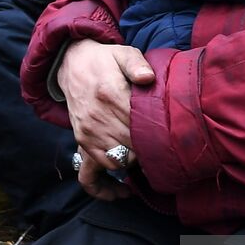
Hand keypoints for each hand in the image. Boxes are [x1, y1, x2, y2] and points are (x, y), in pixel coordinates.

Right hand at [57, 39, 154, 199]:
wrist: (72, 64)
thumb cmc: (105, 60)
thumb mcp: (123, 53)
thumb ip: (137, 64)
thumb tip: (148, 78)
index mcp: (110, 94)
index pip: (139, 126)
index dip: (157, 138)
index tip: (172, 142)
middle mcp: (97, 118)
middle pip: (131, 148)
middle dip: (150, 154)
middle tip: (168, 155)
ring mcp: (87, 133)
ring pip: (116, 163)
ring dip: (134, 165)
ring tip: (150, 163)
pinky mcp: (81, 142)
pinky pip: (90, 173)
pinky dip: (107, 185)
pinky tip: (122, 192)